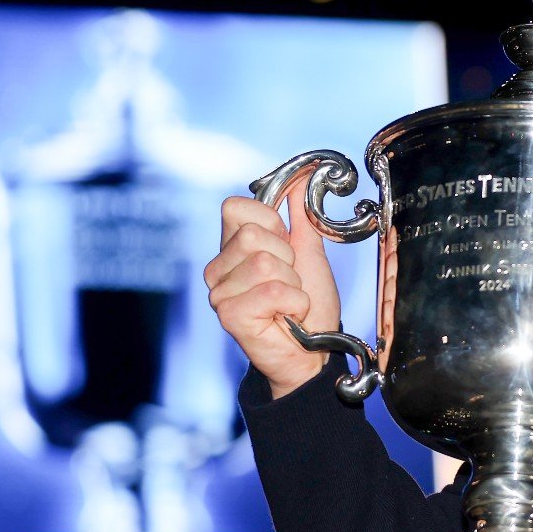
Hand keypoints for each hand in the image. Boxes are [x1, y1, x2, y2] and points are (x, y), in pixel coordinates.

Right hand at [203, 172, 340, 398]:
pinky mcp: (229, 315)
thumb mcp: (310, 254)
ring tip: (288, 301)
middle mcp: (218, 267)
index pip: (236, 207)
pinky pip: (272, 291)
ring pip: (266, 264)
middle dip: (287, 259)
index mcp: (233, 247)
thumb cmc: (309, 306)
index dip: (271, 223)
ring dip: (293, 285)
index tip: (286, 248)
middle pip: (254, 235)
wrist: (313, 351)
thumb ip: (301, 218)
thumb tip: (300, 180)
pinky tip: (286, 316)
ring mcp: (220, 292)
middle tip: (289, 282)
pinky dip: (293, 303)